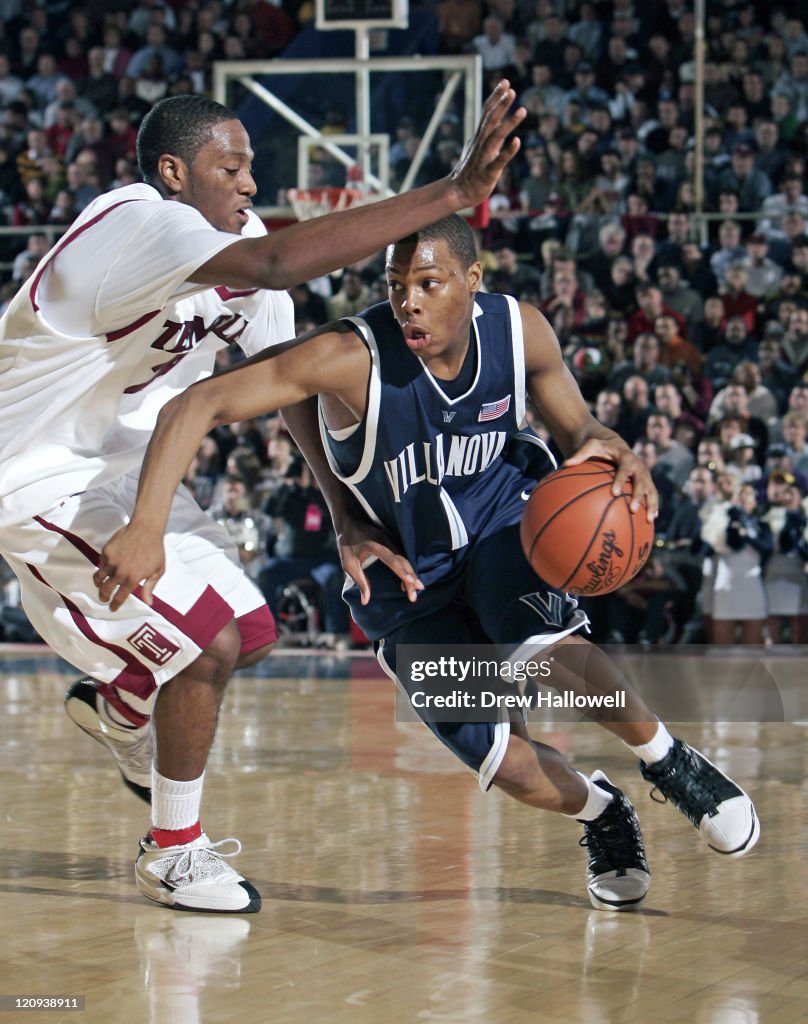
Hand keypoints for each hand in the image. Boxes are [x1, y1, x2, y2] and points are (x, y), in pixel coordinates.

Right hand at [93, 524, 164, 611]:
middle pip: (105, 590)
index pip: (120, 597)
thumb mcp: (157, 570)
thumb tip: (149, 602)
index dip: (115, 605)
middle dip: (104, 597)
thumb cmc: (155, 549)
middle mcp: (120, 572)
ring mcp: (111, 561)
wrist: (146, 529)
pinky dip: (102, 568)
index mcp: (133, 579)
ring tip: (100, 586)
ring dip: (99, 584)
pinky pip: (100, 563)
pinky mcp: (106, 552)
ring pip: (98, 578)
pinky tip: (106, 568)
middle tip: (104, 599)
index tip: (112, 608)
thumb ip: (150, 587)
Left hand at [336, 518, 423, 605]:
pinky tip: (407, 582)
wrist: (349, 522)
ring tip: (414, 592)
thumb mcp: (348, 563)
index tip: (411, 582)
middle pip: (402, 561)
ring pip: (405, 560)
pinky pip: (402, 557)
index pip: (391, 559)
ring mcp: (391, 541)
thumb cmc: (347, 544)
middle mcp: (386, 541)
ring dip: (411, 575)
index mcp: (374, 545)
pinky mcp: (392, 543)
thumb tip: (365, 601)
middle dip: (410, 578)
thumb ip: (359, 581)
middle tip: (414, 596)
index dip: (401, 571)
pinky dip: (406, 570)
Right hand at [449, 80, 525, 207]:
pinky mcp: (488, 173)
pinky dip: (508, 151)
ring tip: (523, 110)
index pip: (487, 112)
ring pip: (496, 137)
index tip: (505, 82)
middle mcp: (481, 144)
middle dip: (501, 105)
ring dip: (509, 123)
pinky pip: (499, 161)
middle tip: (511, 90)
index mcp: (479, 136)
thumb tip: (496, 119)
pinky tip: (517, 142)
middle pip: (491, 120)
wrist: (458, 192)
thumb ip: (489, 133)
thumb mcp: (478, 147)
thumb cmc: (471, 170)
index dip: (495, 97)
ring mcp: (484, 157)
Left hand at [565, 438, 657, 522]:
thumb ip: (579, 455)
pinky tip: (651, 521)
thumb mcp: (590, 446)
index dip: (621, 480)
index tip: (615, 493)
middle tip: (633, 509)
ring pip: (651, 490)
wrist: (615, 445)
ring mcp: (645, 474)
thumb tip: (564, 464)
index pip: (624, 469)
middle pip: (641, 481)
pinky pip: (651, 495)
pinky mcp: (647, 482)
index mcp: (626, 457)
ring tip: (650, 519)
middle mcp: (639, 465)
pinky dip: (653, 506)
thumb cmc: (600, 447)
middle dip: (638, 495)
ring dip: (651, 504)